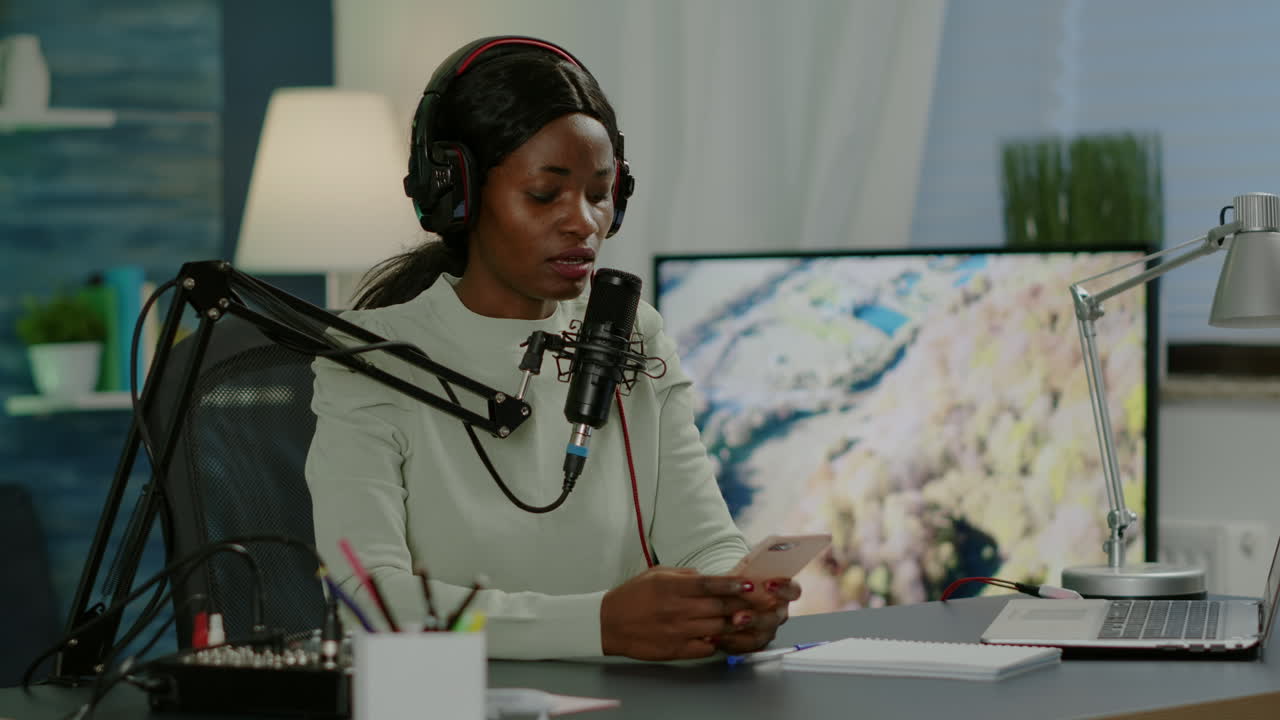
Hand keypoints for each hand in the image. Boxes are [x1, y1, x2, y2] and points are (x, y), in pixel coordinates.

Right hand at [600, 567, 755, 659]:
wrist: (609, 624)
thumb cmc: (633, 595)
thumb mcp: (656, 574)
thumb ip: (684, 575)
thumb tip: (708, 576)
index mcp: (672, 587)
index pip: (709, 584)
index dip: (732, 585)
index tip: (749, 585)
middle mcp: (677, 609)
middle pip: (719, 607)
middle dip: (741, 604)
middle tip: (758, 602)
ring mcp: (678, 631)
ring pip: (717, 628)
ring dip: (734, 624)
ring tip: (747, 619)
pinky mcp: (676, 650)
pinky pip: (706, 647)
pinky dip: (717, 641)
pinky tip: (722, 636)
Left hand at [711, 577, 802, 654]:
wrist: (727, 596)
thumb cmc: (740, 582)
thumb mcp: (744, 570)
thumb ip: (748, 569)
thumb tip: (739, 564)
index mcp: (782, 593)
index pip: (793, 591)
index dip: (783, 589)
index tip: (768, 584)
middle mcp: (778, 613)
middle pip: (773, 619)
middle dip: (755, 618)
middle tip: (738, 617)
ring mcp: (767, 630)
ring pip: (759, 636)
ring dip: (739, 634)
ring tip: (721, 631)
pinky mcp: (753, 643)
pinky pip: (743, 647)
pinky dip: (727, 642)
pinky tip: (713, 638)